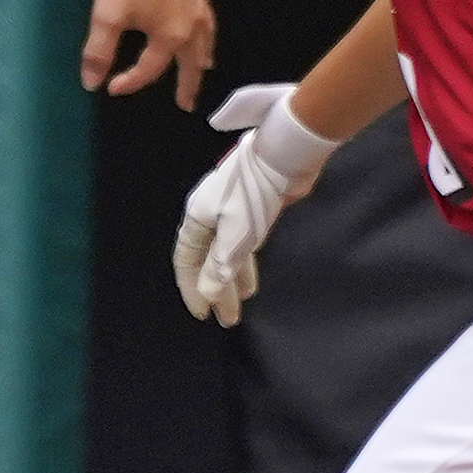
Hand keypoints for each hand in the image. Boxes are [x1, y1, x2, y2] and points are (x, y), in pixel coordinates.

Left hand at [83, 0, 215, 106]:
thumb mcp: (107, 16)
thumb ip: (99, 53)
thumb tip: (91, 83)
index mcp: (170, 37)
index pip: (149, 70)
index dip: (130, 82)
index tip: (112, 88)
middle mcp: (192, 24)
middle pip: (192, 63)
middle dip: (188, 85)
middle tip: (186, 103)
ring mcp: (200, 2)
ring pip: (206, 39)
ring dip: (201, 58)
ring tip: (201, 68)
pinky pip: (207, 16)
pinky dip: (205, 31)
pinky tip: (200, 24)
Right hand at [171, 85, 337, 326]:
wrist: (285, 154)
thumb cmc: (255, 193)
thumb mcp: (236, 235)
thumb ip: (221, 266)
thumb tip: (207, 294)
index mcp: (198, 217)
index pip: (187, 260)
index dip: (192, 288)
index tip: (203, 314)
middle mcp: (209, 215)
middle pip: (206, 259)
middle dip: (215, 289)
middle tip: (226, 319)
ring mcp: (230, 211)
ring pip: (225, 253)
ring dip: (231, 279)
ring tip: (241, 305)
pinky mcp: (252, 209)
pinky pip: (241, 244)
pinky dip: (244, 264)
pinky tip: (251, 280)